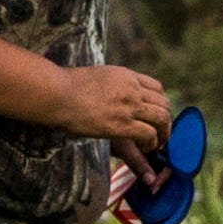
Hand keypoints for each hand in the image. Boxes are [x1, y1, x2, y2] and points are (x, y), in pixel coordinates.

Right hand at [50, 63, 174, 151]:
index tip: (156, 114)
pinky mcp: (123, 124)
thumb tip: (104, 95)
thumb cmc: (65, 86)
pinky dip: (151, 143)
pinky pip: (149, 134)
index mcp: (125, 75)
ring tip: (156, 145)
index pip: (156, 87)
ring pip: (161, 119)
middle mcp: (132, 88)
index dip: (160, 103)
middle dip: (165, 121)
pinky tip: (145, 148)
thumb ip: (107, 85)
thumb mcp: (94, 77)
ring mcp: (129, 105)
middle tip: (160, 133)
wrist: (57, 93)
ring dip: (163, 134)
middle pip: (163, 103)